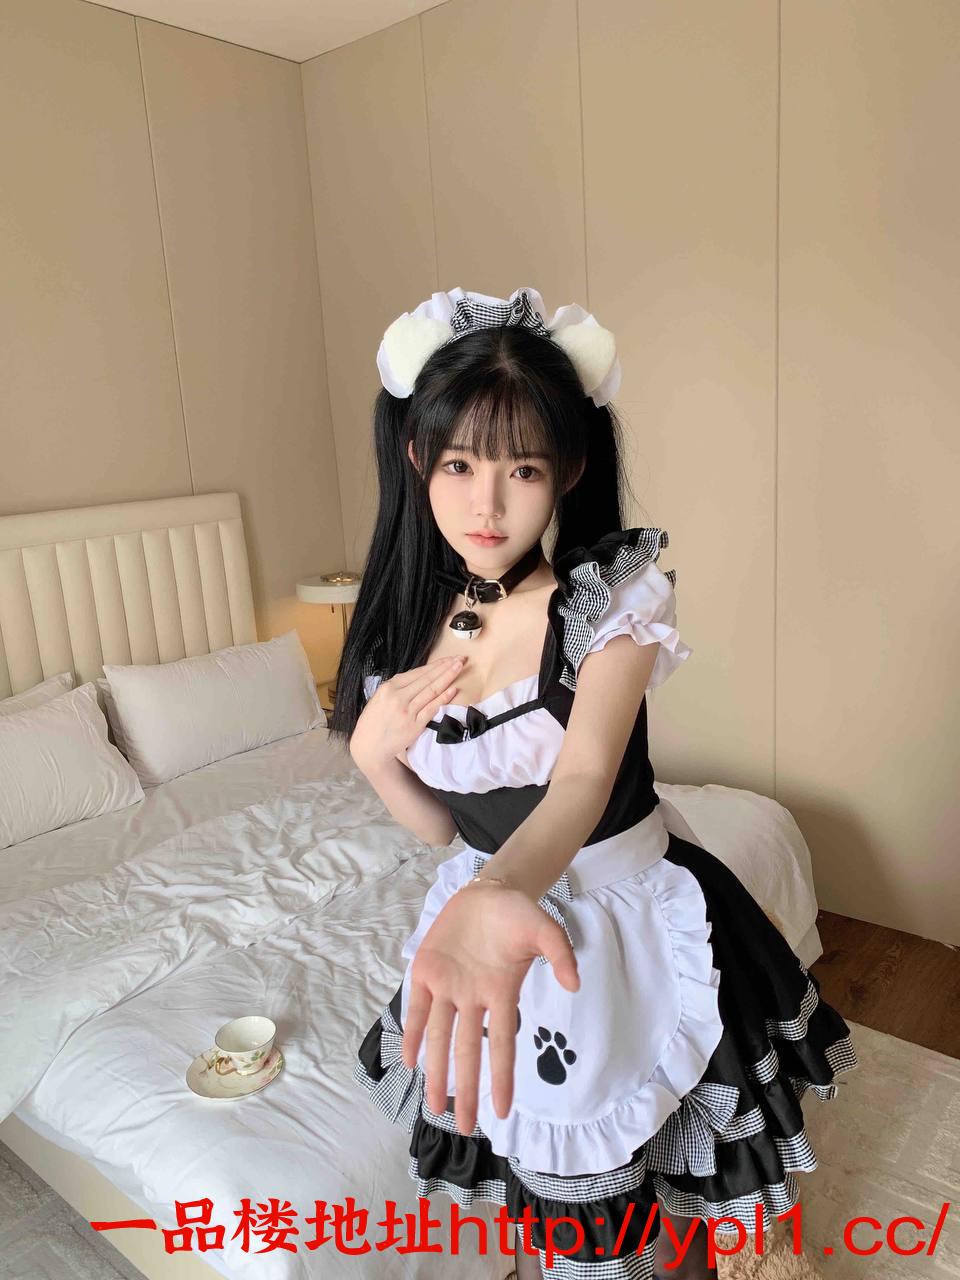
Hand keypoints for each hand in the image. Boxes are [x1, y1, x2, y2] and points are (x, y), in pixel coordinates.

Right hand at [350, 656, 468, 768]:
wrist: (369, 746)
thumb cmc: (374, 721)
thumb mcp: (380, 698)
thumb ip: (398, 687)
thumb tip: (419, 677)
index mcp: (389, 687)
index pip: (418, 672)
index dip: (436, 664)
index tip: (449, 658)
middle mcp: (398, 696)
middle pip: (427, 678)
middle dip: (446, 667)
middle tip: (460, 658)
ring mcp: (407, 711)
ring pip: (431, 690)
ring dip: (447, 677)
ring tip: (459, 667)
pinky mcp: (414, 725)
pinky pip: (432, 708)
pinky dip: (443, 698)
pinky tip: (453, 689)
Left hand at [401, 880, 579, 1135]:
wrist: (489, 891)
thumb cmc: (518, 915)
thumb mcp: (545, 929)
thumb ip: (560, 953)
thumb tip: (575, 984)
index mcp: (501, 993)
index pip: (502, 1045)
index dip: (501, 1078)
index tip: (501, 1112)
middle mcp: (473, 998)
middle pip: (467, 1051)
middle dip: (466, 1088)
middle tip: (463, 1128)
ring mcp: (447, 986)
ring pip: (440, 1035)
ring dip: (436, 1070)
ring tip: (434, 1105)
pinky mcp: (426, 971)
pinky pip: (418, 1007)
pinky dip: (414, 1032)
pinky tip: (410, 1059)